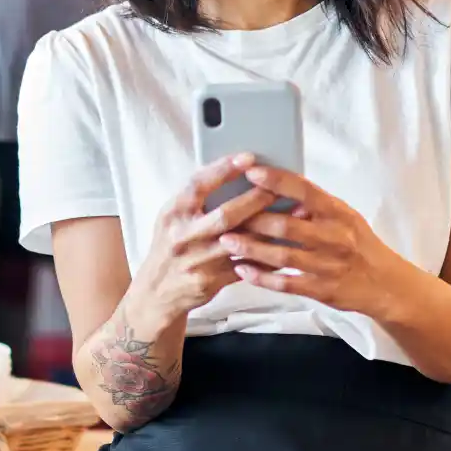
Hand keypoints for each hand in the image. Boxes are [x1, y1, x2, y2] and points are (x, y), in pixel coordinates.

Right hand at [127, 155, 278, 326]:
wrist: (157, 292)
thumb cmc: (171, 245)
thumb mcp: (172, 216)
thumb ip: (196, 197)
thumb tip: (232, 169)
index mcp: (173, 213)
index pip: (198, 185)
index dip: (223, 169)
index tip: (248, 158)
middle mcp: (183, 236)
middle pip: (225, 215)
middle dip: (256, 200)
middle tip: (280, 188)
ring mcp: (197, 261)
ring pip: (240, 243)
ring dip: (269, 229)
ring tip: (294, 215)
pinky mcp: (210, 282)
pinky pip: (245, 267)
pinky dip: (266, 256)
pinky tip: (286, 245)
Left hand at [218, 166, 409, 317]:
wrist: (387, 284)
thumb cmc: (359, 244)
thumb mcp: (345, 217)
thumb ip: (316, 204)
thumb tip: (280, 185)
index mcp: (339, 213)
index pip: (305, 191)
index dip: (277, 180)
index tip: (251, 172)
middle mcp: (335, 238)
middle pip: (286, 225)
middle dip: (253, 219)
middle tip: (225, 214)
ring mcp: (328, 266)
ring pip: (282, 255)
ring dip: (251, 248)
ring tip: (226, 241)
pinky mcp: (322, 290)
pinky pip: (286, 283)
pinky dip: (262, 277)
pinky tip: (242, 270)